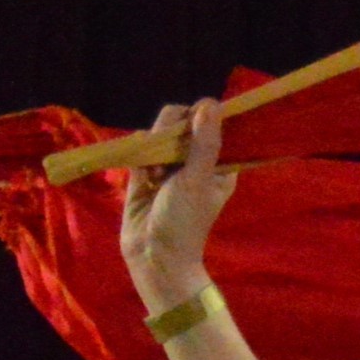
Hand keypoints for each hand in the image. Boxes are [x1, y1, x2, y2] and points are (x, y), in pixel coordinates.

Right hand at [121, 100, 238, 312]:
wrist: (154, 256)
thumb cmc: (183, 223)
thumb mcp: (196, 180)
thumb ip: (204, 142)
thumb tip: (210, 103)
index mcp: (218, 165)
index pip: (209, 122)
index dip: (197, 119)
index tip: (189, 135)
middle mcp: (196, 161)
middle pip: (180, 120)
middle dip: (169, 135)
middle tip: (168, 164)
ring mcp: (170, 165)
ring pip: (159, 130)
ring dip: (154, 148)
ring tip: (155, 178)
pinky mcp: (146, 170)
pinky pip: (142, 147)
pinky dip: (140, 159)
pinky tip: (143, 181)